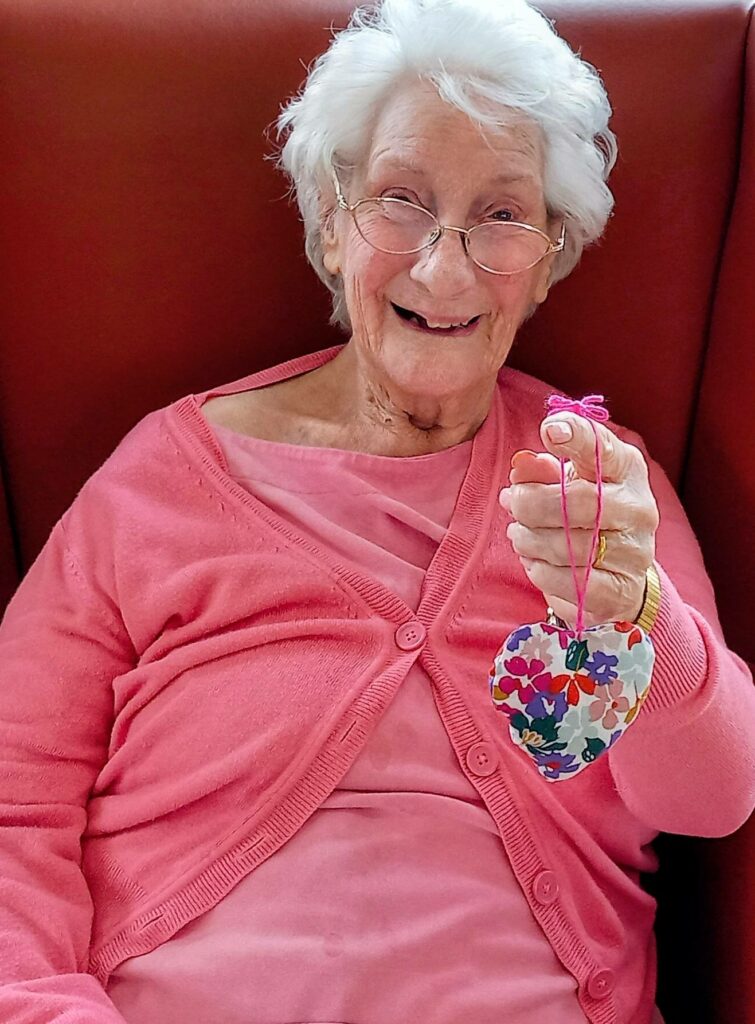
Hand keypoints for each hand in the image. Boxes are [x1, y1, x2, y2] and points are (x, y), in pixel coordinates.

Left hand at [498, 412, 658, 625]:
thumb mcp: (564, 483)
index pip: (604, 448)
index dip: (577, 436)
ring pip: (568, 546)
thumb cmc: (585, 517)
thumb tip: (521, 465)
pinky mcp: (621, 590)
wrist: (617, 573)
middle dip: (531, 503)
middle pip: (577, 502)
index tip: (550, 430)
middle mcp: (638, 508)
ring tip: (520, 536)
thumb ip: (540, 470)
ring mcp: (634, 552)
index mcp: (625, 470)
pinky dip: (541, 572)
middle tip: (512, 503)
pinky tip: (536, 562)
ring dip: (529, 540)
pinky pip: (571, 582)